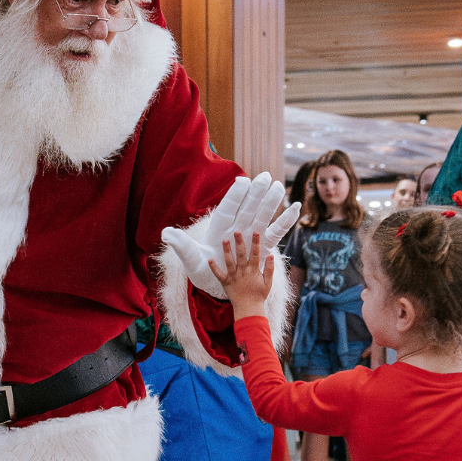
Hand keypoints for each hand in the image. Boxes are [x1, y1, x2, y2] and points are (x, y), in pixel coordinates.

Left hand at [161, 173, 298, 297]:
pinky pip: (276, 232)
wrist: (215, 285)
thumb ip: (181, 245)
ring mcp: (250, 235)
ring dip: (271, 203)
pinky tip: (295, 207)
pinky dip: (285, 221)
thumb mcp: (190, 259)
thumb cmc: (200, 270)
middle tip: (266, 175)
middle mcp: (236, 227)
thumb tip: (165, 233)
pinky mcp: (262, 246)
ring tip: (279, 187)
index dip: (235, 196)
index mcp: (218, 228)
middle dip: (256, 192)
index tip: (242, 181)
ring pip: (262, 216)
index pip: (227, 208)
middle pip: (247, 207)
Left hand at [210, 232, 272, 318]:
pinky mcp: (226, 282)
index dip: (255, 243)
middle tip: (237, 231)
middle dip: (239, 243)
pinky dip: (214, 267)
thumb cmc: (259, 295)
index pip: (255, 254)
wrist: (249, 309)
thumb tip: (271, 255)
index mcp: (253, 271)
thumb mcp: (268, 283)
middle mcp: (243, 272)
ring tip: (224, 240)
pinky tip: (209, 259)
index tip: (255, 232)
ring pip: (229, 262)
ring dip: (227, 251)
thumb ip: (269, 269)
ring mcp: (234, 277)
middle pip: (241, 255)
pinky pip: (219, 274)